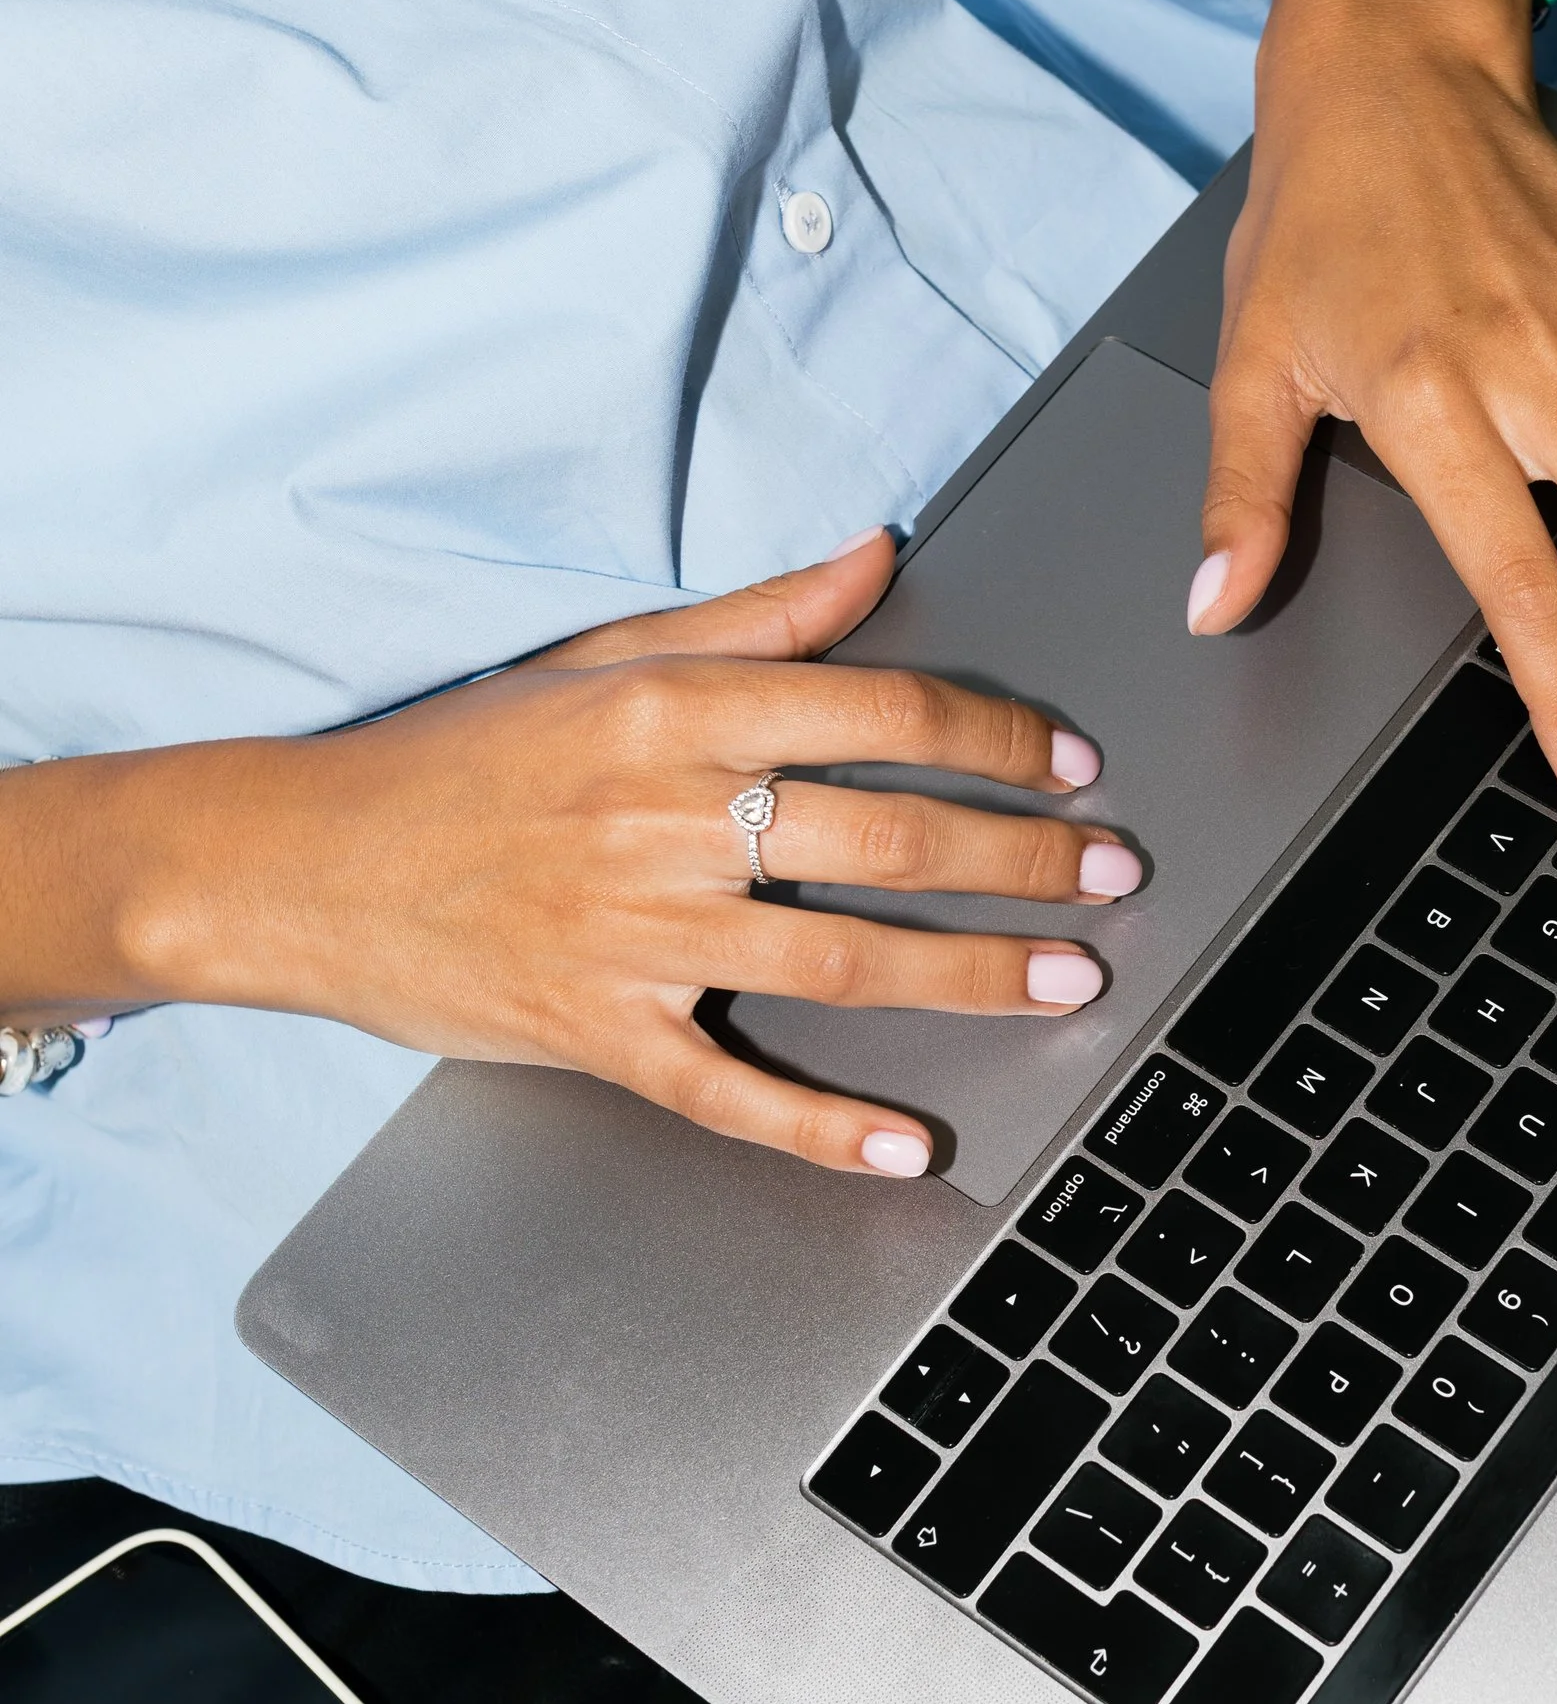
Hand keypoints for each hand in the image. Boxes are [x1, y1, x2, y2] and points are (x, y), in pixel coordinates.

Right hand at [87, 535, 1140, 1172]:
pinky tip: (908, 1146)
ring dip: (970, 976)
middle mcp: (660, 816)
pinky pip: (728, 1090)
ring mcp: (628, 933)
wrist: (298, 862)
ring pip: (836, 959)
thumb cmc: (456, 759)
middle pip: (884, 836)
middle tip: (1111, 875)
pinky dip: (824, 1129)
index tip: (1069, 765)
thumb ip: (756, 618)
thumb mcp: (602, 659)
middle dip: (1022, 859)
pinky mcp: (594, 1030)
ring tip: (1068, 979)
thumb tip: (881, 556)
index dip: (995, 739)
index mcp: (670, 712)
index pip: (877, 712)